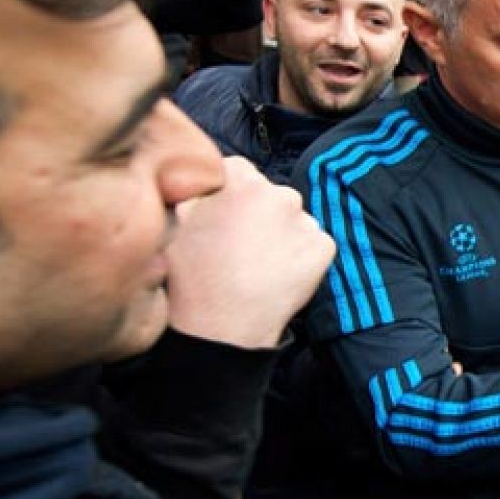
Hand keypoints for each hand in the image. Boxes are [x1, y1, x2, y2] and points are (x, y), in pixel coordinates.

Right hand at [166, 157, 335, 348]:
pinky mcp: (324, 248)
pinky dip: (301, 255)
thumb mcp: (175, 223)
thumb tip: (202, 181)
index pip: (238, 171)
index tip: (223, 216)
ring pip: (293, 220)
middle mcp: (279, 194)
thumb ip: (195, 193)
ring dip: (281, 234)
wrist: (221, 326)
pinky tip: (277, 274)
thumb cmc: (191, 278)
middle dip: (258, 213)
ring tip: (258, 264)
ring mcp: (306, 221)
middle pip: (269, 195)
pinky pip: (313, 244)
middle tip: (239, 245)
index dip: (228, 194)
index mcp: (240, 182)